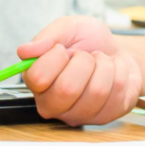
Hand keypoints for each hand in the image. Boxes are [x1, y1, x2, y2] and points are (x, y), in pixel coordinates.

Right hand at [18, 16, 141, 125]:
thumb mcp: (69, 27)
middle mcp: (53, 104)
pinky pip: (117, 94)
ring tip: (100, 63)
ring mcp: (78, 115)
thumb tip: (24, 51)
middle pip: (67, 89)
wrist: (116, 52)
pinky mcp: (103, 118)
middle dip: (84, 61)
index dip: (55, 56)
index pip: (37, 78)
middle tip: (85, 56)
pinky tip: (113, 73)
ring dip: (105, 66)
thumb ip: (47, 36)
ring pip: (96, 91)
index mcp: (37, 81)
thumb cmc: (89, 42)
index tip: (62, 48)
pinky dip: (120, 73)